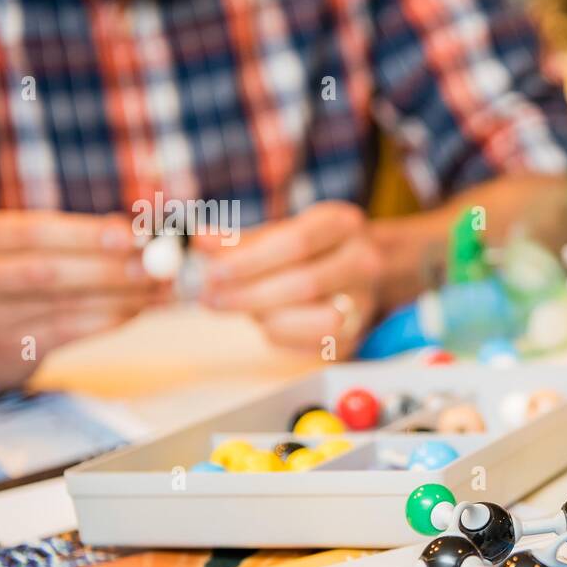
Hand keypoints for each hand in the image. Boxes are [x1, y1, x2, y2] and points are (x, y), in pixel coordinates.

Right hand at [0, 210, 164, 387]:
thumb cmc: (10, 276)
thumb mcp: (24, 247)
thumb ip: (72, 236)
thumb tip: (127, 229)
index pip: (34, 232)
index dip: (85, 234)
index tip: (132, 237)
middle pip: (49, 272)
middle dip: (109, 269)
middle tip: (155, 269)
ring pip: (66, 305)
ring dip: (121, 298)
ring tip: (158, 291)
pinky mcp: (11, 350)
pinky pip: (70, 332)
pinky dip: (109, 320)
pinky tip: (135, 311)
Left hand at [194, 201, 379, 356]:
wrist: (363, 269)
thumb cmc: (312, 249)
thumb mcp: (281, 232)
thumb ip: (241, 240)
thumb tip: (201, 244)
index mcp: (341, 223)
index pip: (297, 242)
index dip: (251, 260)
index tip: (212, 272)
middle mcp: (363, 261)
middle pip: (306, 284)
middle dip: (250, 294)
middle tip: (210, 298)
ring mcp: (365, 301)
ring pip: (318, 320)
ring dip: (268, 318)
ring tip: (239, 307)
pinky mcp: (356, 334)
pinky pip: (314, 343)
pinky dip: (280, 334)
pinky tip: (264, 320)